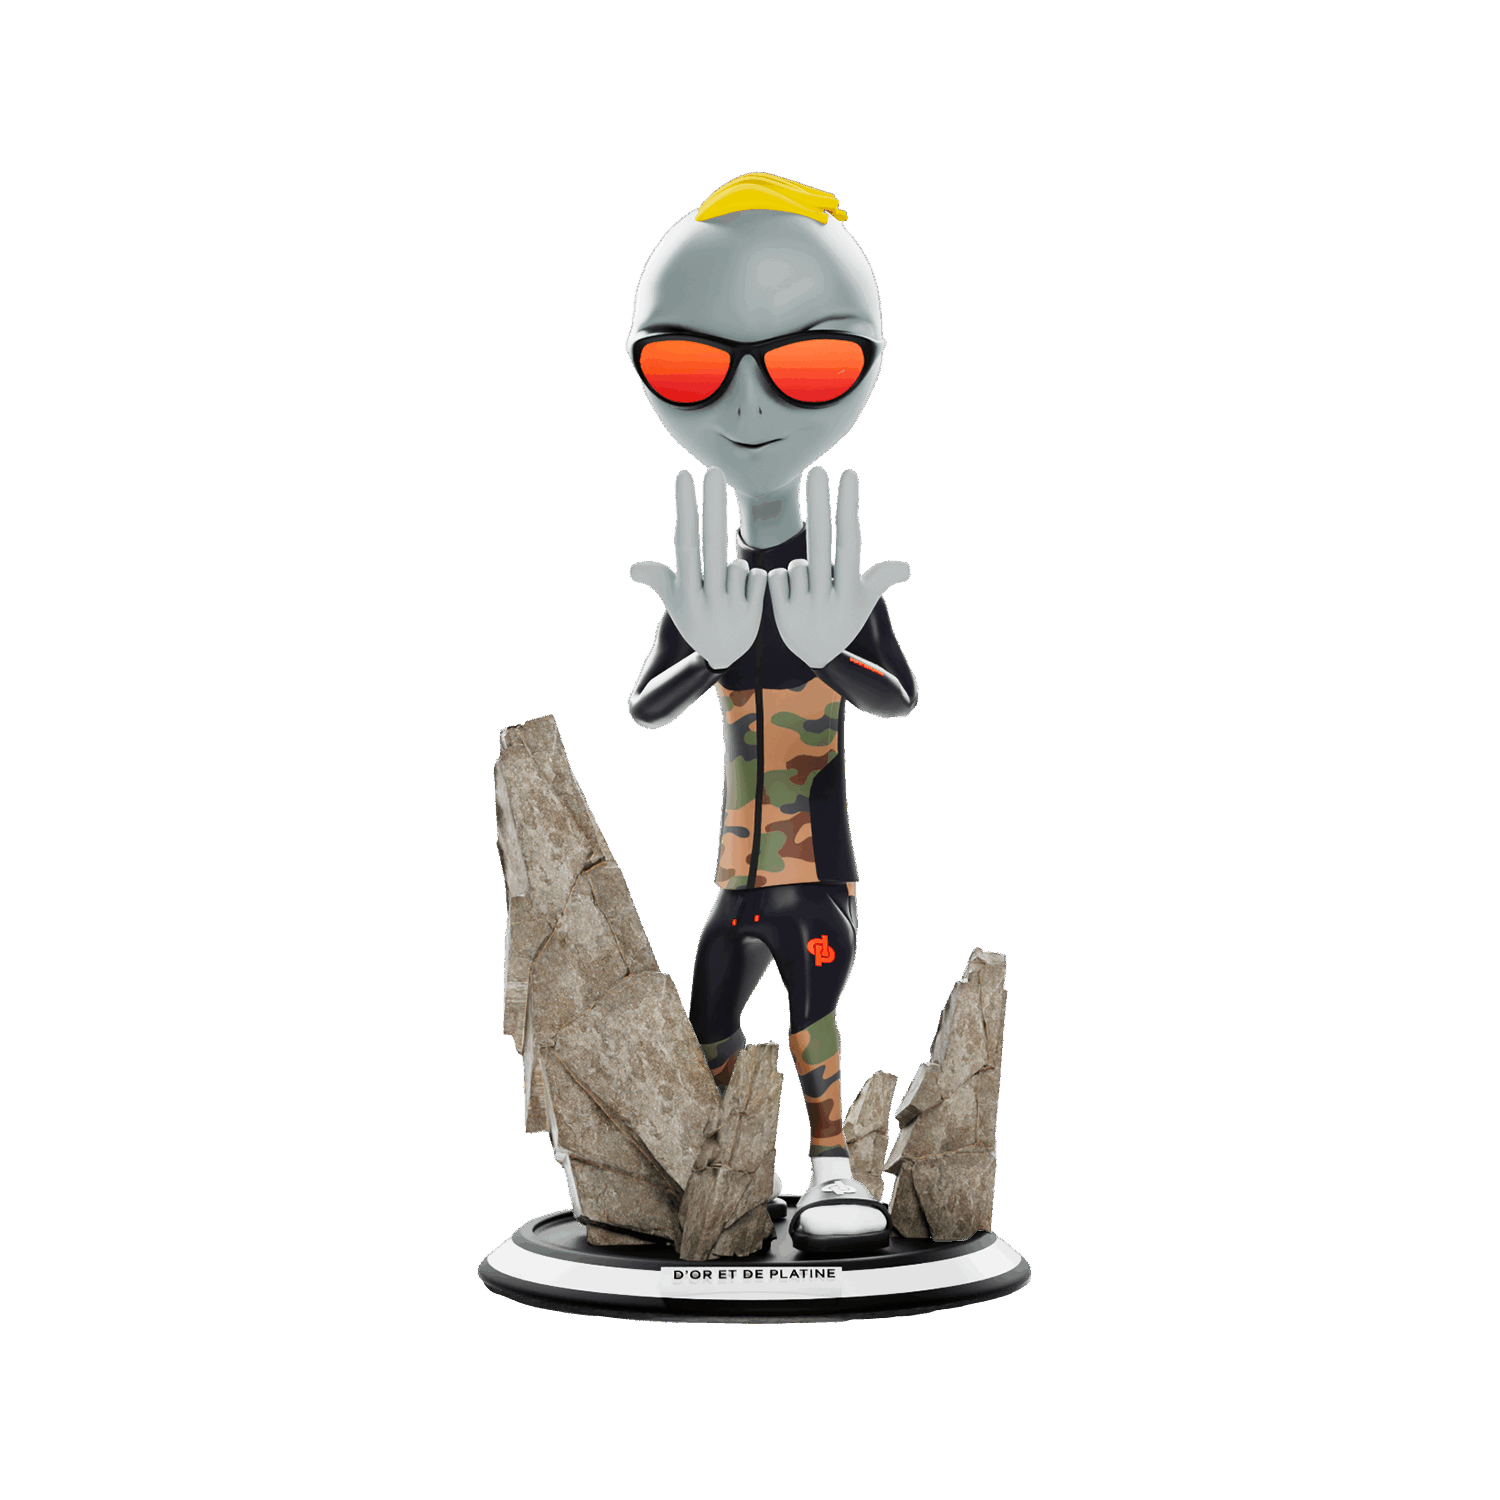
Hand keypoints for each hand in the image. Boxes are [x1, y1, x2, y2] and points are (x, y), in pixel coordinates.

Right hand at [629, 467, 766, 670]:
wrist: (723, 657)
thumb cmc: (695, 618)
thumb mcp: (675, 601)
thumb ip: (659, 578)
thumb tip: (632, 568)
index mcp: (683, 590)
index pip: (683, 541)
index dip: (684, 509)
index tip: (684, 474)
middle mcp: (704, 599)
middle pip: (711, 545)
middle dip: (713, 506)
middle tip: (714, 471)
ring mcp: (730, 607)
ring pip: (740, 565)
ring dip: (737, 572)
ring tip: (729, 594)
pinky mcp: (754, 612)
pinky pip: (760, 578)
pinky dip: (755, 582)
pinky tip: (747, 600)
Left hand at [767, 467, 910, 669]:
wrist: (819, 659)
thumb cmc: (843, 620)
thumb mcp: (864, 601)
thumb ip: (880, 578)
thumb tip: (908, 567)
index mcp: (851, 588)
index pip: (851, 540)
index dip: (849, 507)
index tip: (849, 473)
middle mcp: (830, 597)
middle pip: (821, 542)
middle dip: (818, 505)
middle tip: (816, 469)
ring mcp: (805, 606)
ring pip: (794, 565)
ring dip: (799, 574)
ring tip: (808, 597)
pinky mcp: (782, 612)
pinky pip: (774, 578)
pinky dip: (780, 583)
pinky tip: (789, 600)